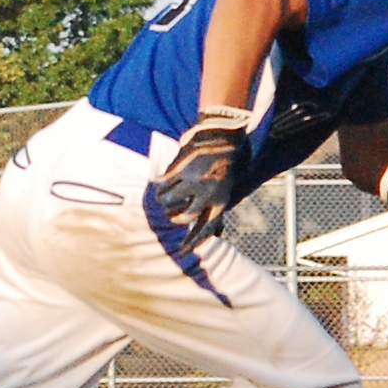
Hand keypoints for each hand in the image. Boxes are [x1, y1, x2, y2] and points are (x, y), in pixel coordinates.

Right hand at [151, 124, 251, 239]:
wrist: (224, 136)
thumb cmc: (227, 162)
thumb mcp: (228, 189)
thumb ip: (219, 208)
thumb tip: (219, 233)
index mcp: (220, 201)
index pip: (206, 229)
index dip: (193, 242)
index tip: (182, 252)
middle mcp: (206, 195)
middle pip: (183, 218)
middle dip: (174, 217)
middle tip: (170, 213)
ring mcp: (193, 183)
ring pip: (168, 202)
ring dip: (163, 200)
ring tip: (163, 194)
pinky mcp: (181, 171)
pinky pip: (162, 186)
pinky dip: (158, 185)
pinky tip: (158, 182)